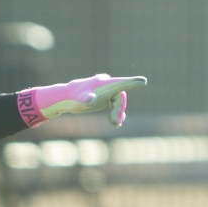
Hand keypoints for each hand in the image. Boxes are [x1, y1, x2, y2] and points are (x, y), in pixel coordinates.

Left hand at [18, 74, 147, 127]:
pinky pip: (114, 102)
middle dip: (119, 110)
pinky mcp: (103, 94)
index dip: (133, 83)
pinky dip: (115, 111)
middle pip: (120, 96)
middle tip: (115, 123)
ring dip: (117, 112)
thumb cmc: (74, 98)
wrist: (65, 97)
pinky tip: (115, 121)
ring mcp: (105, 89)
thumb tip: (91, 100)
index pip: (122, 83)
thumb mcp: (81, 100)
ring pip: (117, 100)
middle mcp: (107, 83)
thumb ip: (87, 99)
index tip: (143, 82)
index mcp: (105, 83)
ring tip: (115, 124)